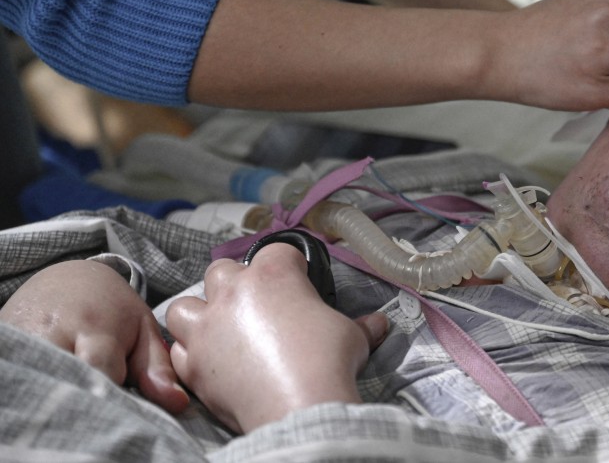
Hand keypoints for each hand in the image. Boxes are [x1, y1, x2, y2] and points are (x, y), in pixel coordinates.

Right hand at [0, 260, 188, 413]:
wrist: (64, 279)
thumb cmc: (110, 309)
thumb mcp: (140, 329)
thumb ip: (157, 367)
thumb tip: (176, 403)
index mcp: (95, 327)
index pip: (99, 375)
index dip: (110, 398)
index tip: (121, 411)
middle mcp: (54, 333)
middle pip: (66, 382)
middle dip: (82, 400)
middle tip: (97, 407)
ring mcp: (22, 341)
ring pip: (38, 383)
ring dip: (56, 393)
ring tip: (73, 395)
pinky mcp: (4, 345)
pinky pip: (17, 376)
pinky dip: (33, 387)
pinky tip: (48, 388)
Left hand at [165, 244, 387, 433]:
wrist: (299, 407)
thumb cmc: (327, 362)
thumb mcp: (353, 336)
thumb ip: (360, 325)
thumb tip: (379, 325)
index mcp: (274, 274)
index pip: (278, 251)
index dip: (289, 266)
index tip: (298, 283)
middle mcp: (234, 292)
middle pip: (222, 271)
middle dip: (234, 285)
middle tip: (255, 306)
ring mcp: (207, 327)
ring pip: (184, 306)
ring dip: (199, 315)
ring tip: (218, 330)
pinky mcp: (193, 363)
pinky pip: (179, 350)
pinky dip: (191, 354)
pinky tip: (211, 362)